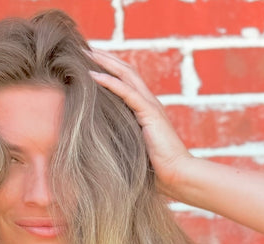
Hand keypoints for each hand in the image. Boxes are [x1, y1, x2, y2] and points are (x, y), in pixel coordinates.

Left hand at [88, 50, 191, 197]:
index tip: (91, 64)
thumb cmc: (157, 171)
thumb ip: (122, 142)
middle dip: (106, 58)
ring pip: (127, 74)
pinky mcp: (150, 113)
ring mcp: (150, 106)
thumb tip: (99, 149)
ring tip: (87, 53)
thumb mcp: (134, 151)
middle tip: (86, 49)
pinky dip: (109, 82)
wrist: (178, 175)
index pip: (127, 82)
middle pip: (127, 71)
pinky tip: (93, 75)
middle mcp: (149, 103)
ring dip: (106, 62)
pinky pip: (127, 92)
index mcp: (147, 110)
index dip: (111, 70)